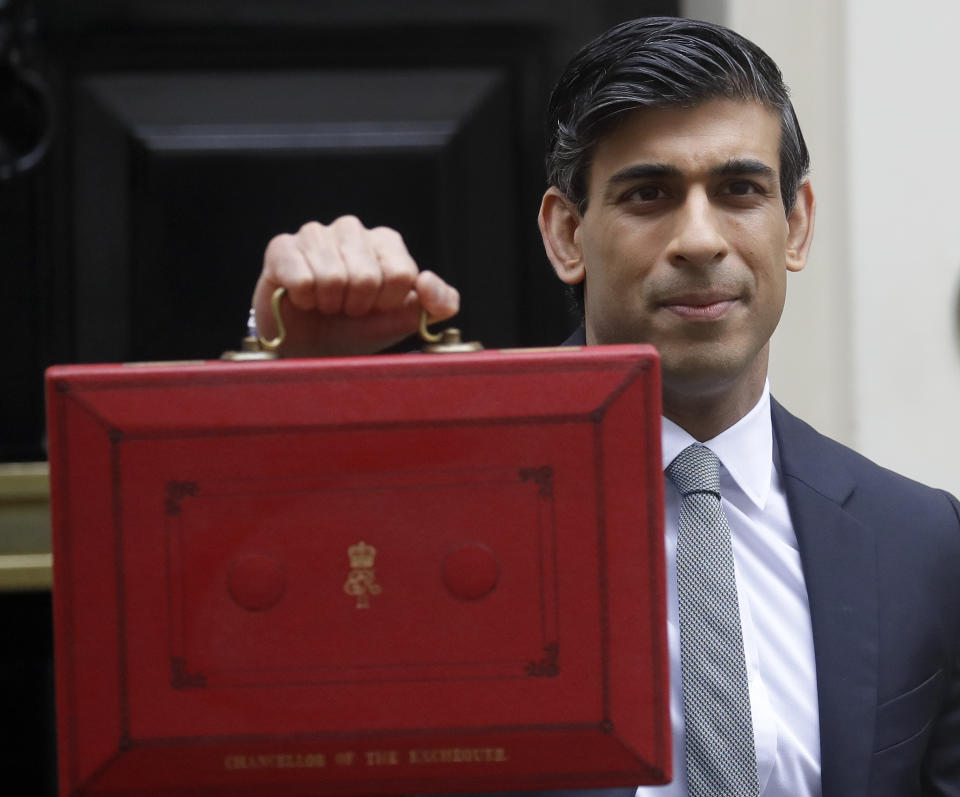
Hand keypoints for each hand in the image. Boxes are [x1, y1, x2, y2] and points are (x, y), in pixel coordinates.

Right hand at [252, 216, 459, 356]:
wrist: (311, 347)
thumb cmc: (359, 328)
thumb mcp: (407, 320)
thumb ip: (440, 303)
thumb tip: (427, 280)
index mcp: (386, 242)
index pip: (402, 274)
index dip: (387, 303)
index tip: (375, 308)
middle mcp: (351, 229)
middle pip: (367, 277)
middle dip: (357, 306)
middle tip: (346, 308)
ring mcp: (315, 234)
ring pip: (333, 278)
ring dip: (330, 304)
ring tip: (325, 304)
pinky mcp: (281, 247)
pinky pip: (301, 279)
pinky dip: (304, 301)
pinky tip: (302, 299)